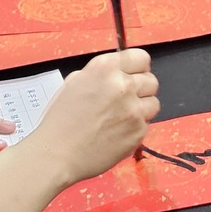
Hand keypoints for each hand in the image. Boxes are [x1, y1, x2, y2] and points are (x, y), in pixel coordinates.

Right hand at [23, 50, 160, 186]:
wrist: (57, 154)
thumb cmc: (60, 120)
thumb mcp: (75, 83)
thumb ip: (101, 75)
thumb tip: (119, 73)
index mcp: (105, 68)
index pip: (141, 57)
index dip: (138, 68)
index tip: (134, 75)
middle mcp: (123, 85)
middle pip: (151, 80)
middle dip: (141, 89)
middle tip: (126, 100)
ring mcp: (134, 109)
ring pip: (153, 103)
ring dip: (141, 108)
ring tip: (121, 117)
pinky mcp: (138, 131)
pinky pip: (146, 124)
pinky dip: (135, 128)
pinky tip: (117, 132)